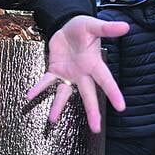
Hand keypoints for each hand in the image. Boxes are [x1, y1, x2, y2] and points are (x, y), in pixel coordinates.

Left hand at [26, 15, 128, 132]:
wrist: (67, 25)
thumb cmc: (83, 28)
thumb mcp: (93, 26)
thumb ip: (107, 28)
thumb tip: (125, 26)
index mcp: (94, 64)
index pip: (106, 80)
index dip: (113, 93)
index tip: (121, 107)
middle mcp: (82, 73)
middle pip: (88, 95)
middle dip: (92, 112)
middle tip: (95, 129)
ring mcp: (68, 74)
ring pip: (64, 93)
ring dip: (58, 107)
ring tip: (52, 120)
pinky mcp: (55, 70)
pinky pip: (46, 81)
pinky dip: (38, 88)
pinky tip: (29, 96)